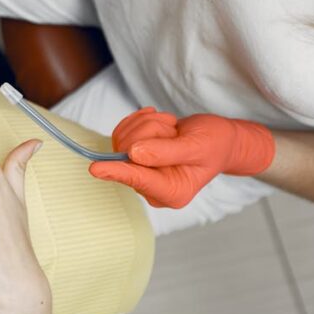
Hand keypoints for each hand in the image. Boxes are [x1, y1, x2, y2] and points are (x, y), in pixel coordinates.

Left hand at [89, 107, 275, 207]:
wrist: (218, 138)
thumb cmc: (214, 144)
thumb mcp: (197, 146)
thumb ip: (167, 152)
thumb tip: (134, 154)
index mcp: (172, 192)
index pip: (139, 179)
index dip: (118, 171)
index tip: (94, 169)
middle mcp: (152, 187)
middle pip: (127, 152)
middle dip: (150, 131)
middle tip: (173, 130)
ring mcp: (141, 171)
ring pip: (123, 138)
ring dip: (148, 124)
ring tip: (172, 129)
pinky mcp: (133, 156)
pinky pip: (122, 131)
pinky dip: (142, 121)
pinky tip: (162, 125)